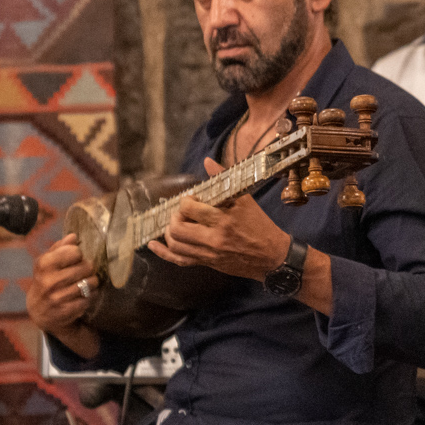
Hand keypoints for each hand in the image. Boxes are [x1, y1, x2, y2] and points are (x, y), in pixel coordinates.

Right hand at [26, 233, 100, 332]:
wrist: (39, 311)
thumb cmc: (46, 281)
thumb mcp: (47, 263)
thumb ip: (60, 248)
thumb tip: (73, 236)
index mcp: (44, 264)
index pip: (75, 251)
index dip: (78, 254)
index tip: (74, 259)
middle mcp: (49, 281)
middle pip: (87, 266)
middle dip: (88, 268)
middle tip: (83, 272)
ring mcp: (58, 297)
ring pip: (90, 283)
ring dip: (91, 282)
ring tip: (85, 283)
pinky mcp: (66, 311)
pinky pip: (89, 298)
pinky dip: (90, 296)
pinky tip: (83, 295)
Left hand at [147, 157, 289, 280]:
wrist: (272, 256)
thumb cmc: (259, 225)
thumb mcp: (245, 200)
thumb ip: (223, 179)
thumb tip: (207, 161)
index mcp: (224, 219)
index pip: (190, 209)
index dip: (185, 201)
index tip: (192, 199)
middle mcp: (214, 238)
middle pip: (178, 229)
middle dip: (175, 217)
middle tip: (183, 213)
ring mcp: (209, 254)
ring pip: (176, 245)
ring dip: (170, 232)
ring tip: (177, 224)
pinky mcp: (207, 263)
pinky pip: (180, 261)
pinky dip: (163, 253)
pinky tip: (152, 245)